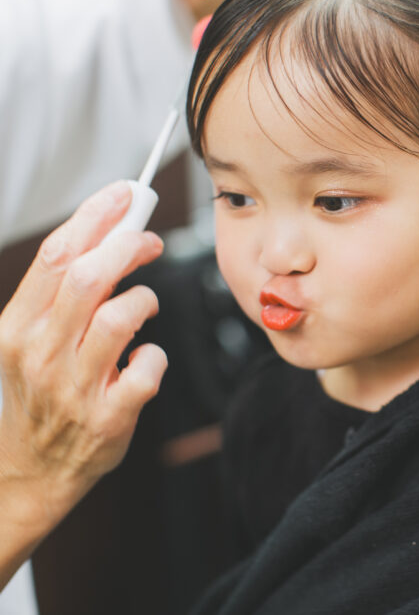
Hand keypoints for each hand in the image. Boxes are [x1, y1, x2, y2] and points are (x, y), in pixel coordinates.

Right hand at [0, 182, 166, 521]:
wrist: (30, 468)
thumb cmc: (39, 393)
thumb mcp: (29, 340)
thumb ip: (62, 293)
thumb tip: (109, 232)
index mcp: (17, 328)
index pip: (55, 257)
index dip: (95, 218)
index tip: (125, 195)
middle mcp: (41, 354)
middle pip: (87, 278)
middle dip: (127, 247)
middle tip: (149, 241)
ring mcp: (74, 387)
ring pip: (120, 317)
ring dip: (145, 300)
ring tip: (145, 305)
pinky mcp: (109, 417)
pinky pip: (148, 367)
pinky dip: (155, 356)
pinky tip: (143, 359)